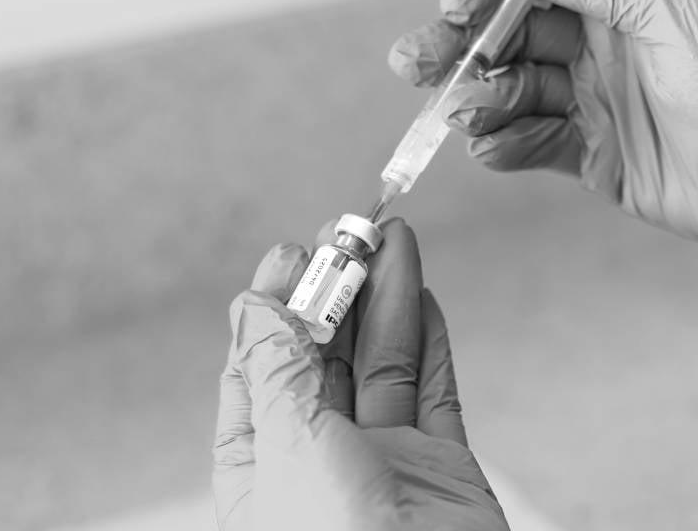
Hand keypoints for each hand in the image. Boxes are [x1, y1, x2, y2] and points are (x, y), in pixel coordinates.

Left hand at [212, 219, 507, 530]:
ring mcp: (386, 464)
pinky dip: (430, 341)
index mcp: (264, 466)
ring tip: (393, 241)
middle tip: (353, 231)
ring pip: (382, 365)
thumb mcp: (287, 445)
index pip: (260, 369)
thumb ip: (276, 369)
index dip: (274, 307)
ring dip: (387, 301)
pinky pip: (433, 392)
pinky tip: (423, 296)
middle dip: (338, 292)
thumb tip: (256, 303)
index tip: (294, 252)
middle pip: (325, 359)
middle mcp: (322, 462)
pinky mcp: (442, 467)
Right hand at [388, 0, 697, 259]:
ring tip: (464, 110)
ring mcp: (597, 98)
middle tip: (417, 63)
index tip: (456, 9)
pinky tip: (492, 145)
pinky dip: (505, 143)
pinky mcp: (597, 156)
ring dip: (480, 98)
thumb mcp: (667, 1)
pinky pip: (533, 144)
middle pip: (509, 33)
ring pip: (513, 89)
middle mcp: (604, 40)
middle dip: (460, 45)